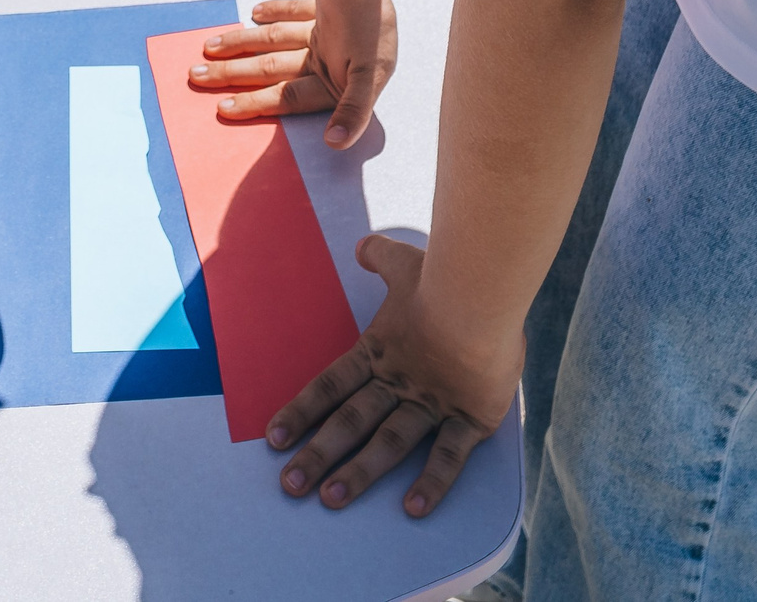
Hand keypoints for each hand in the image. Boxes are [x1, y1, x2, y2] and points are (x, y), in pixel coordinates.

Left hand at [185, 0, 396, 146]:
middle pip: (274, 68)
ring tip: (211, 47)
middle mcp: (330, 60)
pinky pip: (297, 10)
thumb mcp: (369, 75)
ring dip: (244, 42)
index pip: (289, 97)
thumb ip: (353, 110)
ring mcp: (327, 32)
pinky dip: (278, 10)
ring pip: (277, 40)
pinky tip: (255, 13)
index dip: (257, 104)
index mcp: (339, 81)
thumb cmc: (372, 26)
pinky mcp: (328, 3)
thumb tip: (335, 144)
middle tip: (197, 75)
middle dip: (236, 74)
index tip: (223, 108)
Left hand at [268, 235, 518, 515]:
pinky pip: (449, 456)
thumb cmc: (444, 277)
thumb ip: (382, 257)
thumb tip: (363, 247)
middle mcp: (400, 382)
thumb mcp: (406, 262)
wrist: (483, 294)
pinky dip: (432, 483)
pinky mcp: (470, 417)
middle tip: (289, 486)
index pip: (329, 386)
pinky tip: (413, 510)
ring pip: (390, 443)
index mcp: (380, 352)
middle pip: (351, 422)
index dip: (300, 413)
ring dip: (360, 473)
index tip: (272, 440)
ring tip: (332, 499)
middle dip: (318, 455)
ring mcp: (433, 402)